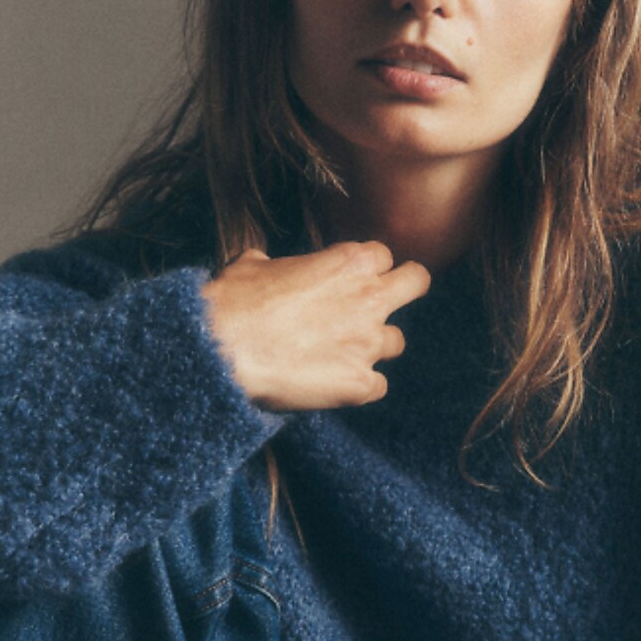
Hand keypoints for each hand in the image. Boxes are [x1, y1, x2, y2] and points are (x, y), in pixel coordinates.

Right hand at [200, 241, 429, 411]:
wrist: (223, 352)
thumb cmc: (234, 303)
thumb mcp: (253, 264)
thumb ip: (278, 264)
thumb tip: (268, 266)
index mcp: (348, 262)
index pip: (382, 255)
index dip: (367, 268)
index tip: (353, 279)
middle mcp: (369, 299)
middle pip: (417, 282)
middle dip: (406, 288)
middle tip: (387, 300)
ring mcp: (368, 344)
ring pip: (397, 342)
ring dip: (375, 346)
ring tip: (344, 354)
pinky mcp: (360, 384)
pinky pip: (378, 385)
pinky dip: (360, 385)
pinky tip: (336, 385)